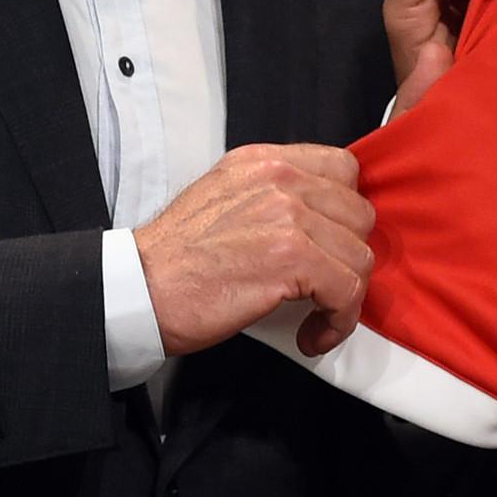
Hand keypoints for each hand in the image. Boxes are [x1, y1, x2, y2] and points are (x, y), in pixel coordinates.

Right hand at [133, 144, 378, 357]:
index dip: (345, 213)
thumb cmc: (174, 259)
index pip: (342, 169)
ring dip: (345, 296)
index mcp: (265, 161)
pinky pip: (348, 290)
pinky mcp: (293, 257)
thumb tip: (320, 219)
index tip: (333, 244)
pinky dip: (338, 321)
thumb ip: (272, 195)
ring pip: (360, 256)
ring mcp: (289, 216)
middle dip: (347, 257)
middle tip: (324, 287)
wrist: (137, 290)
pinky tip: (312, 334)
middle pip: (359, 215)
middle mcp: (281, 179)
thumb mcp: (224, 198)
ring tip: (317, 317)